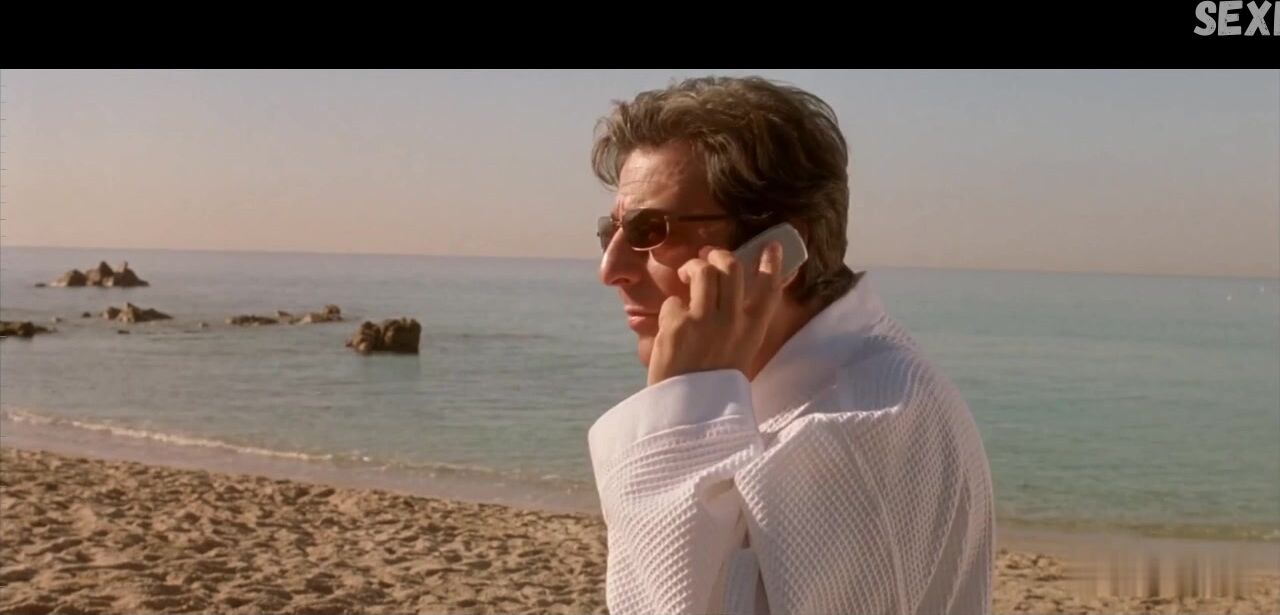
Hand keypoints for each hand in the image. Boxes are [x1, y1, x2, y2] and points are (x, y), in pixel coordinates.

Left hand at [647, 242, 786, 385]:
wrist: (687, 414)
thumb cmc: (713, 388)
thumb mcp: (739, 356)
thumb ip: (738, 327)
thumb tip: (731, 299)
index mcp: (751, 333)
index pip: (768, 290)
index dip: (771, 264)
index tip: (770, 247)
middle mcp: (732, 322)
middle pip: (731, 268)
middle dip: (718, 255)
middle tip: (708, 258)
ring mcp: (704, 321)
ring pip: (702, 272)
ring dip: (692, 268)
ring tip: (686, 276)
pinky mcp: (677, 325)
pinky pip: (674, 301)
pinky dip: (670, 310)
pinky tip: (669, 325)